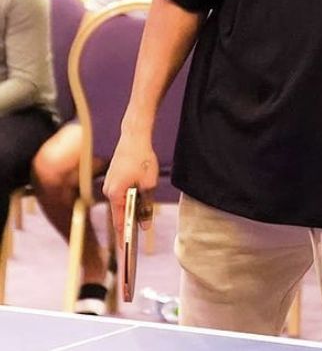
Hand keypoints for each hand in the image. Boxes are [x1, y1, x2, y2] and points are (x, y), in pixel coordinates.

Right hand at [102, 132, 158, 246]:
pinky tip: (138, 200)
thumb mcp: (149, 184)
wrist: (134, 136)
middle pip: (118, 212)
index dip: (123, 236)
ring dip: (129, 209)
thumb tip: (145, 225)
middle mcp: (108, 190)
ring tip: (140, 219)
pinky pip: (120, 193)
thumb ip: (146, 206)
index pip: (118, 221)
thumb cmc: (142, 158)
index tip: (126, 249)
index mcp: (115, 193)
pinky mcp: (113, 177)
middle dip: (127, 223)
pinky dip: (128, 199)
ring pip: (120, 202)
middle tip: (135, 238)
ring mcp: (109, 183)